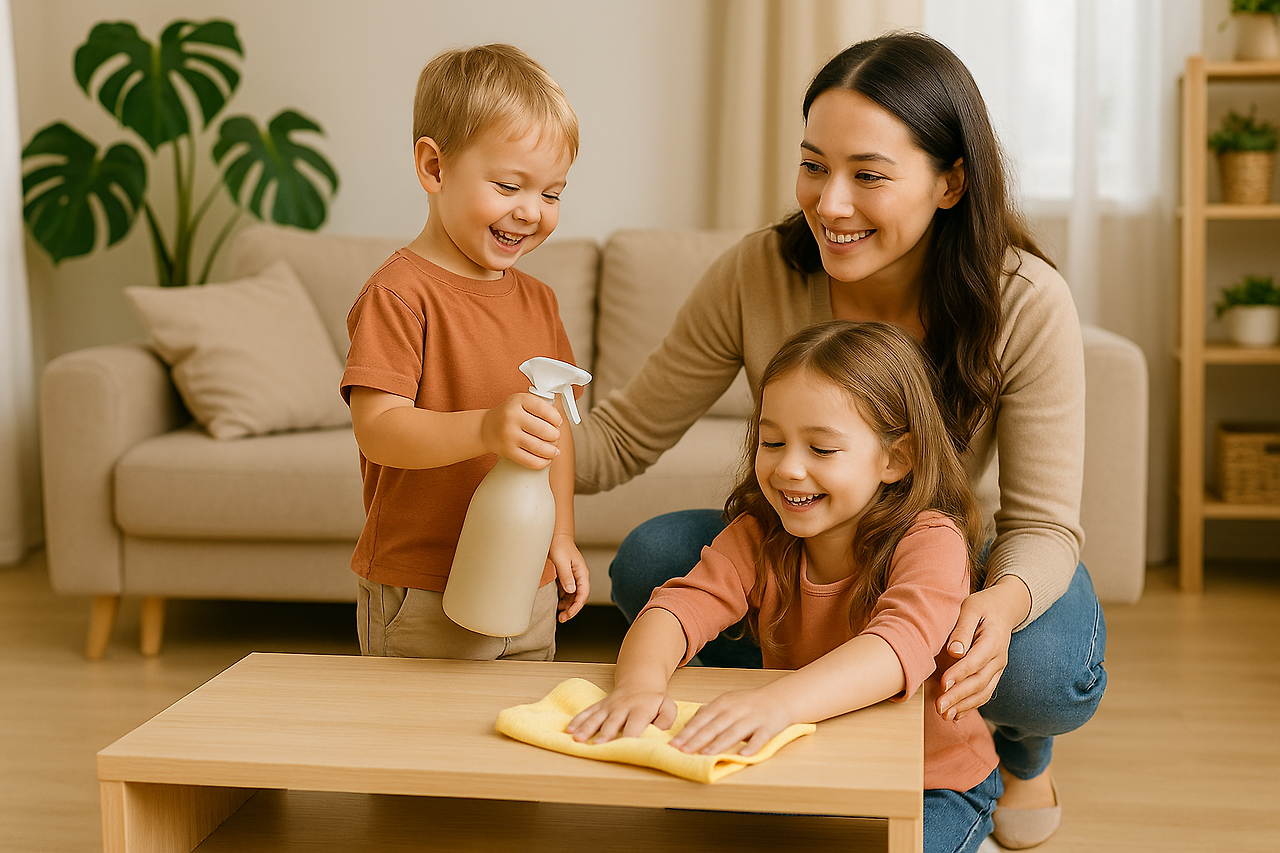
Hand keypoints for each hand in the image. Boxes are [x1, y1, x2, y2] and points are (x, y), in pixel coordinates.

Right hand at [480, 392, 561, 468]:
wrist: (486, 428)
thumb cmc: (508, 414)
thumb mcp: (521, 401)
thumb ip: (540, 405)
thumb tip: (559, 419)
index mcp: (518, 401)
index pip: (544, 409)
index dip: (556, 417)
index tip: (558, 422)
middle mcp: (512, 417)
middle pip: (544, 430)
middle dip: (555, 435)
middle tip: (555, 436)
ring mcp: (509, 435)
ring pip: (539, 447)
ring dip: (552, 451)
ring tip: (554, 450)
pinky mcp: (508, 451)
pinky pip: (530, 461)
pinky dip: (542, 462)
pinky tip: (546, 459)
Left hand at [550, 533, 589, 621]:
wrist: (556, 536)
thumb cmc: (560, 546)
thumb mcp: (561, 561)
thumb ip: (566, 576)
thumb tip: (571, 591)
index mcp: (582, 573)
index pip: (583, 594)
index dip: (577, 606)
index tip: (569, 615)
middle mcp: (579, 577)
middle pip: (579, 597)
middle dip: (572, 610)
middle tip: (562, 618)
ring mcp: (573, 577)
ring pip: (573, 596)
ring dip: (567, 606)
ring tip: (558, 613)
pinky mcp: (566, 577)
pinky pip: (567, 592)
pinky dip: (562, 599)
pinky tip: (556, 603)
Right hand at [565, 687, 676, 743]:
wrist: (640, 681)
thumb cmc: (654, 699)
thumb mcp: (667, 706)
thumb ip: (666, 719)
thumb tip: (659, 731)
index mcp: (640, 709)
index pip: (635, 725)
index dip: (630, 737)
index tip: (625, 748)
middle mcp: (622, 707)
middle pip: (612, 722)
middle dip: (605, 733)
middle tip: (597, 744)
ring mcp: (609, 706)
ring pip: (596, 717)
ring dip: (586, 728)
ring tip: (577, 739)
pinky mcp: (600, 705)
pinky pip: (587, 712)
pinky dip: (577, 721)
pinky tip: (569, 730)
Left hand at [668, 688, 791, 756]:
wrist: (779, 698)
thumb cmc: (749, 704)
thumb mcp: (727, 703)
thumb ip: (708, 713)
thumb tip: (687, 726)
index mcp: (723, 703)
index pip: (702, 719)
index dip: (688, 732)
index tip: (674, 744)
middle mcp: (736, 709)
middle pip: (714, 726)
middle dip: (697, 739)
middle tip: (683, 751)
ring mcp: (752, 717)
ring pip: (734, 731)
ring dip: (719, 744)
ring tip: (706, 754)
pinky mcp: (768, 726)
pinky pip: (760, 738)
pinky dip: (752, 746)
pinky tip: (743, 756)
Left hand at [937, 575, 1030, 720]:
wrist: (1004, 609)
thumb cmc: (982, 606)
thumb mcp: (970, 608)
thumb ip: (962, 629)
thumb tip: (954, 651)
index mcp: (993, 640)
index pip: (975, 661)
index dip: (959, 674)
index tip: (943, 684)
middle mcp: (999, 659)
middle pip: (979, 682)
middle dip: (959, 697)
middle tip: (939, 707)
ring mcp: (997, 668)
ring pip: (983, 692)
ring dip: (964, 706)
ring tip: (944, 716)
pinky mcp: (993, 674)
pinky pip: (984, 694)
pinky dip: (970, 706)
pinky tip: (955, 716)